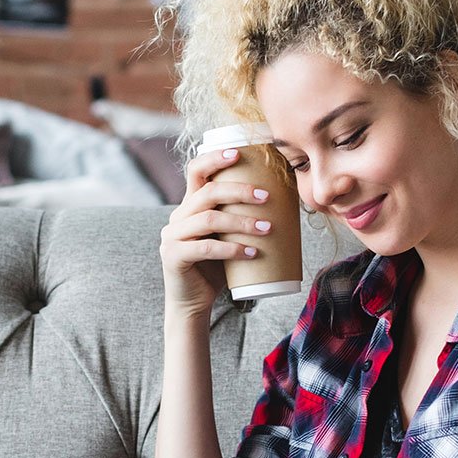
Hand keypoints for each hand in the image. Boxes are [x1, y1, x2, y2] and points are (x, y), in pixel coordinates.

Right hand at [158, 147, 271, 316]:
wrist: (193, 304)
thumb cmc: (216, 270)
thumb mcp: (227, 239)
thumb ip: (240, 220)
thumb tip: (285, 205)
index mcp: (189, 206)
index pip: (196, 170)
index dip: (215, 158)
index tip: (239, 153)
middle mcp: (177, 217)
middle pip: (208, 192)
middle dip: (240, 191)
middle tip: (267, 198)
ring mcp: (172, 237)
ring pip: (209, 219)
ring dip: (242, 222)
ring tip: (267, 229)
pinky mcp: (174, 257)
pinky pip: (206, 248)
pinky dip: (232, 249)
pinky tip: (252, 252)